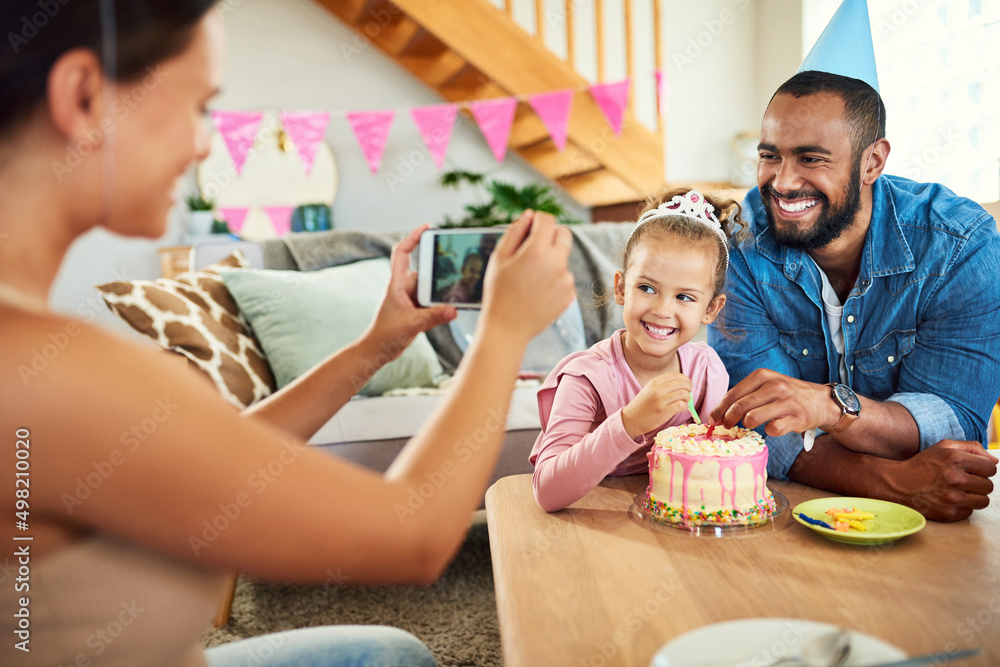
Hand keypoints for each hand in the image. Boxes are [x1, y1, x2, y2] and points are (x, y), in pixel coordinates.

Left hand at [365, 225, 456, 359]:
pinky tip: (454, 306)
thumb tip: (454, 310)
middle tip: (456, 264)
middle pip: (424, 270)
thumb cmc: (386, 335)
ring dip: (442, 289)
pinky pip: (432, 300)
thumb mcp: (412, 324)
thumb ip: (433, 317)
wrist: (378, 350)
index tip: (427, 227)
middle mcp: (404, 287)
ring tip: (459, 290)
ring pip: (430, 287)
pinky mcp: (416, 309)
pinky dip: (442, 302)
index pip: (402, 252)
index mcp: (397, 283)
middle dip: (439, 269)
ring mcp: (410, 298)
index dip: (413, 237)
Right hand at [480, 210, 575, 344]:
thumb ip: (515, 232)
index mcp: (538, 251)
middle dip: (551, 235)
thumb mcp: (499, 258)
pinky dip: (554, 280)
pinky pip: (564, 278)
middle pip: (564, 235)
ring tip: (530, 278)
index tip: (530, 226)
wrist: (507, 328)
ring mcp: (566, 281)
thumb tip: (529, 215)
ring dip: (551, 260)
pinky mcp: (569, 295)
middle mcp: (557, 263)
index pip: (548, 220)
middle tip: (534, 247)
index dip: (538, 220)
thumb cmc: (498, 292)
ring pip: (563, 258)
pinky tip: (537, 292)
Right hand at [621, 373, 692, 439]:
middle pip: (683, 383)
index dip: (686, 380)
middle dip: (689, 388)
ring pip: (684, 394)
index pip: (677, 375)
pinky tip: (679, 409)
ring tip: (683, 402)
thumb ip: (664, 385)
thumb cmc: (643, 405)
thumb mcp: (650, 389)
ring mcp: (660, 400)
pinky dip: (684, 407)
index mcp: (655, 381)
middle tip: (687, 394)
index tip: (687, 385)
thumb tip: (684, 384)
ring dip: (687, 398)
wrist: (631, 419)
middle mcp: (657, 389)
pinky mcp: (663, 411)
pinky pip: (681, 405)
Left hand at [710, 368, 840, 435]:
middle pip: (740, 407)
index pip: (733, 394)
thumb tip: (720, 411)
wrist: (820, 401)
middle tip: (725, 427)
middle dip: (728, 419)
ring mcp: (787, 402)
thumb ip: (746, 394)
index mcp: (763, 375)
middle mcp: (775, 386)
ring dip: (747, 425)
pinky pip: (772, 430)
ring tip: (750, 425)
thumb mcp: (767, 385)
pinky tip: (772, 428)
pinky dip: (768, 432)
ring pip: (752, 418)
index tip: (712, 419)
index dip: (719, 409)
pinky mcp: (797, 418)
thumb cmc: (787, 394)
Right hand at [892, 440, 997, 521]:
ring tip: (959, 491)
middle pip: (988, 485)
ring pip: (983, 501)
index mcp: (955, 459)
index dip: (983, 468)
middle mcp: (955, 478)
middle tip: (963, 481)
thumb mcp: (944, 447)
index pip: (990, 468)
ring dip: (974, 496)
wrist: (898, 484)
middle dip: (978, 483)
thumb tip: (995, 461)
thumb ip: (972, 448)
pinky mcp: (948, 513)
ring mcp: (952, 498)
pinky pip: (970, 511)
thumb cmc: (922, 465)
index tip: (973, 470)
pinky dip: (962, 506)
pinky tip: (949, 499)